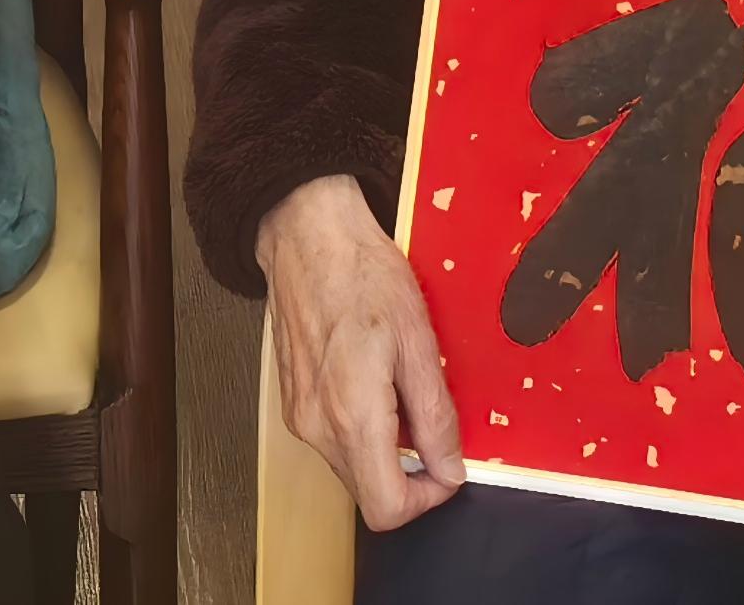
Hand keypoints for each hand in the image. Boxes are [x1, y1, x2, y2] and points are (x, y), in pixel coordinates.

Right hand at [260, 173, 465, 531]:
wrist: (308, 235)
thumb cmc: (362, 274)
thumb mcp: (419, 342)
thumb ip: (436, 416)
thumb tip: (451, 468)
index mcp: (352, 416)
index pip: (388, 508)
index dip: (427, 499)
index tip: (447, 466)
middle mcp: (317, 427)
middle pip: (369, 493)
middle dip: (409, 472)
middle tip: (430, 420)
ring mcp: (299, 417)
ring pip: (352, 469)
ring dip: (385, 449)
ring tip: (400, 388)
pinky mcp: (292, 404)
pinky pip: (335, 442)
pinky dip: (362, 428)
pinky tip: (373, 379)